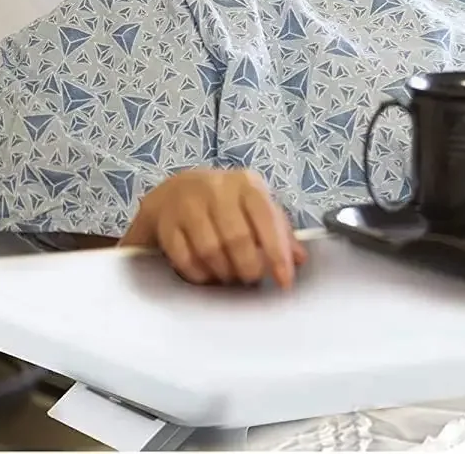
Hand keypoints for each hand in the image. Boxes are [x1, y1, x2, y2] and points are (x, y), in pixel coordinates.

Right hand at [120, 168, 306, 287]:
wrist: (173, 192)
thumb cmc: (224, 203)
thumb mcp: (254, 208)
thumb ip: (278, 231)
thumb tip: (299, 259)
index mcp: (246, 184)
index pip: (267, 219)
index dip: (278, 253)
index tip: (284, 280)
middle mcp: (217, 189)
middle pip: (237, 238)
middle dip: (248, 267)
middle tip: (251, 279)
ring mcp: (188, 204)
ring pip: (210, 250)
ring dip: (223, 272)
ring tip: (230, 276)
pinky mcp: (165, 223)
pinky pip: (184, 257)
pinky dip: (199, 273)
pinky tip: (207, 275)